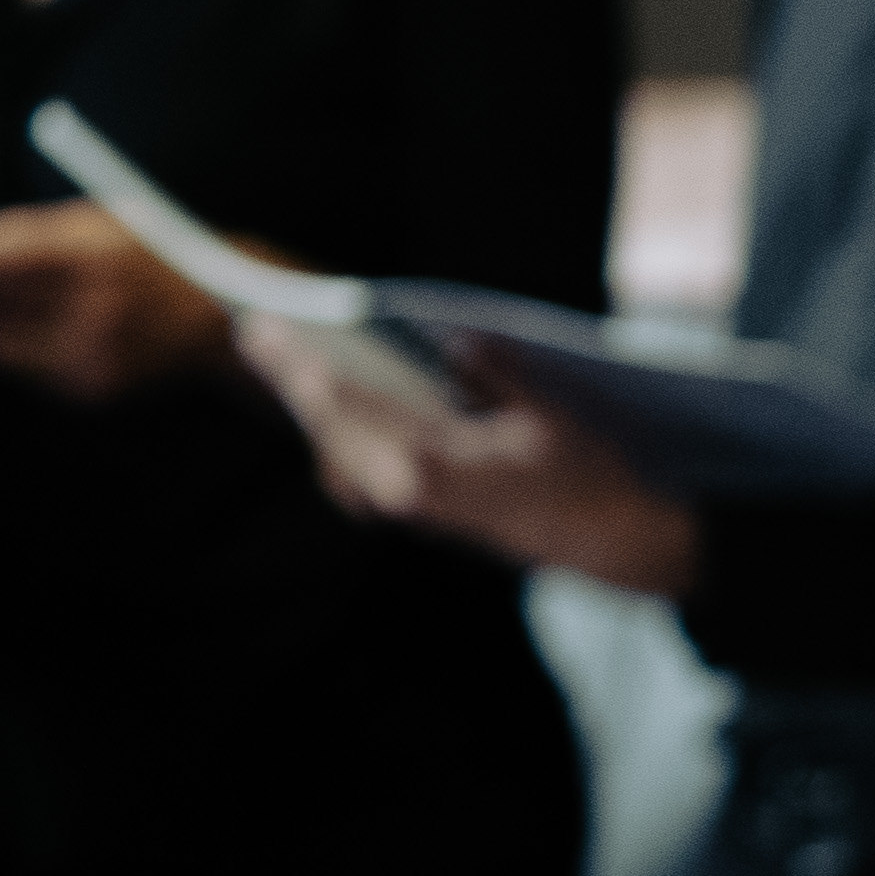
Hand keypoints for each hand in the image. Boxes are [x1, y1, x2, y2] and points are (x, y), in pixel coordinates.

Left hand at [0, 196, 239, 397]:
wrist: (221, 316)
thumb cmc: (152, 256)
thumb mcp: (95, 222)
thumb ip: (24, 234)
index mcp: (88, 258)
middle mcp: (89, 312)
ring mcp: (90, 357)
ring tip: (10, 301)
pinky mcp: (91, 389)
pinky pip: (23, 368)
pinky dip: (17, 345)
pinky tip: (47, 327)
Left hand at [247, 326, 702, 593]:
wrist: (618, 544)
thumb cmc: (592, 478)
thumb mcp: (553, 413)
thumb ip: (500, 375)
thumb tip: (459, 342)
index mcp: (436, 465)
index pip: (352, 406)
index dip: (304, 367)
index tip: (267, 330)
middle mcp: (413, 492)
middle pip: (331, 431)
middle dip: (294, 382)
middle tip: (256, 334)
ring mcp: (418, 508)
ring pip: (341, 457)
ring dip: (317, 414)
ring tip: (290, 366)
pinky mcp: (428, 516)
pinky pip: (363, 477)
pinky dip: (345, 443)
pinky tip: (340, 417)